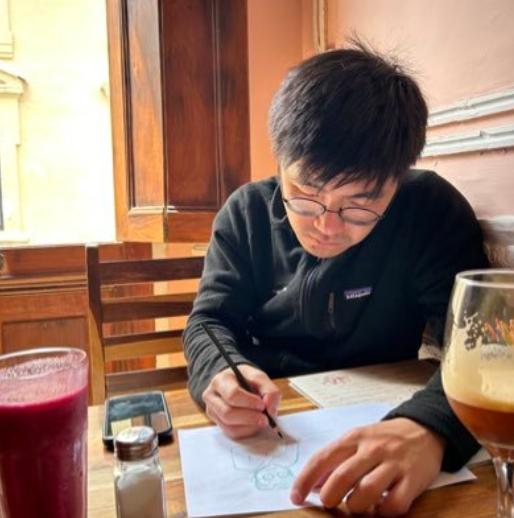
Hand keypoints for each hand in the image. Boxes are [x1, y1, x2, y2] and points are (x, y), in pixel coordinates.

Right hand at [202, 364, 280, 439]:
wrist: (236, 383)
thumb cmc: (246, 380)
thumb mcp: (259, 378)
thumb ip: (269, 390)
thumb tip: (270, 409)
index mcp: (222, 379)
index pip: (232, 394)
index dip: (249, 402)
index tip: (262, 405)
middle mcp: (212, 395)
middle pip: (227, 413)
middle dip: (250, 418)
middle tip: (265, 419)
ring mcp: (212, 410)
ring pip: (228, 426)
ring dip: (249, 426)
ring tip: (261, 420)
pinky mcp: (216, 422)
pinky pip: (231, 432)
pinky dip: (246, 431)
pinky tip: (253, 424)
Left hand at [290, 418, 444, 515]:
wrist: (424, 429)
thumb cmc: (384, 438)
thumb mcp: (357, 440)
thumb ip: (336, 460)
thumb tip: (313, 484)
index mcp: (353, 437)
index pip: (323, 458)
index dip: (305, 479)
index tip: (296, 497)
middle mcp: (372, 448)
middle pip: (342, 477)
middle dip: (329, 496)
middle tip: (328, 503)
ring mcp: (393, 463)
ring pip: (366, 492)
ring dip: (355, 505)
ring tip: (355, 505)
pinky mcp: (413, 479)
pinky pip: (394, 503)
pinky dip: (383, 512)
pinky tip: (379, 508)